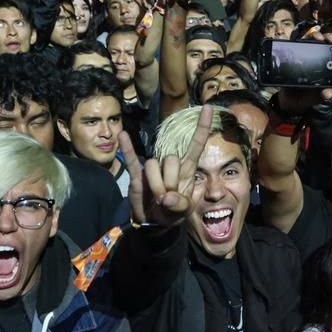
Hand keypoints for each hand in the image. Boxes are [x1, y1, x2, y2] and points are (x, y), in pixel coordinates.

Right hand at [120, 107, 213, 225]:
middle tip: (168, 199)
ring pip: (153, 165)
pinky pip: (132, 159)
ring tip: (157, 199)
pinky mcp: (137, 175)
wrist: (154, 224)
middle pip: (171, 159)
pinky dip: (127, 148)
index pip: (196, 144)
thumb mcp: (183, 212)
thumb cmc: (173, 214)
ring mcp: (153, 169)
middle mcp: (171, 165)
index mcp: (187, 169)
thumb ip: (179, 205)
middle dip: (169, 182)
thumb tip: (166, 197)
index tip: (209, 107)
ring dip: (155, 184)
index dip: (202, 126)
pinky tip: (122, 135)